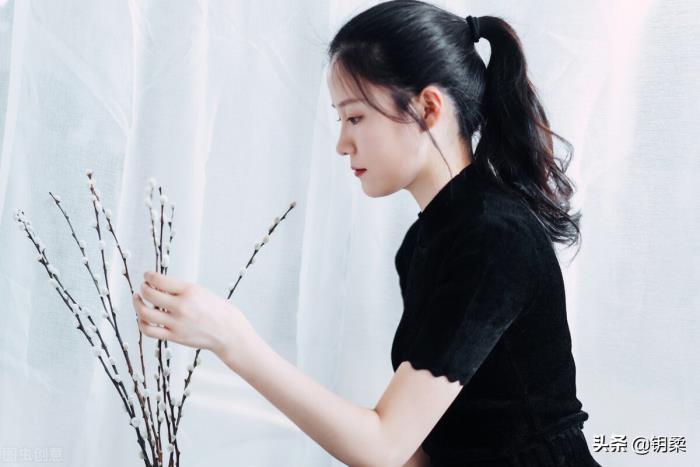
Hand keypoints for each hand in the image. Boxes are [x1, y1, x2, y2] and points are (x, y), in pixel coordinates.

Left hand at [132, 271, 250, 356]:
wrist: (227, 331)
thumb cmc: (214, 309)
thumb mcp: (199, 291)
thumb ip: (178, 289)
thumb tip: (155, 285)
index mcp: (189, 291)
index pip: (158, 280)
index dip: (148, 276)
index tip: (147, 276)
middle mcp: (181, 306)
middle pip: (149, 294)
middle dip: (143, 288)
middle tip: (143, 287)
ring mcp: (176, 323)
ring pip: (144, 313)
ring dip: (137, 304)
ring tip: (138, 299)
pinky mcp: (174, 336)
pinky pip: (149, 330)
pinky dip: (141, 322)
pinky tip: (142, 316)